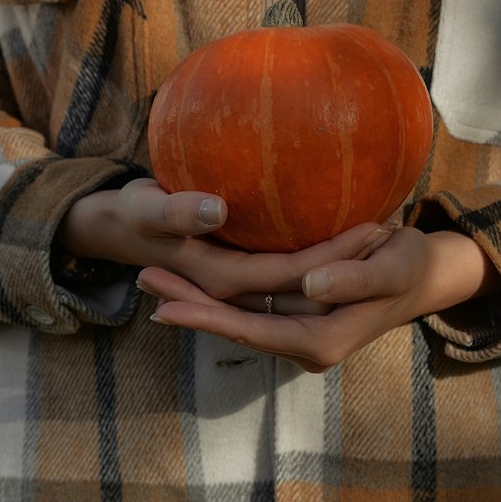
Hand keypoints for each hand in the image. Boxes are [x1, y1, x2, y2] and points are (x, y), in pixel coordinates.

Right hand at [55, 177, 394, 301]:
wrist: (111, 224)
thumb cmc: (128, 212)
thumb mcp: (146, 207)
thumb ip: (178, 210)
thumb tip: (217, 208)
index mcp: (220, 280)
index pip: (289, 275)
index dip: (332, 257)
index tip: (373, 226)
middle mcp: (237, 293)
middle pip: (303, 285)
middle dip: (346, 261)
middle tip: (390, 227)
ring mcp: (241, 289)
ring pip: (300, 285)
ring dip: (335, 259)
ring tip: (382, 230)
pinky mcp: (242, 278)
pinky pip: (287, 275)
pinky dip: (314, 257)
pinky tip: (342, 234)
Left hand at [138, 226, 500, 372]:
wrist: (428, 275)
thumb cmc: (411, 266)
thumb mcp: (390, 267)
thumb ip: (353, 279)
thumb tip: (309, 286)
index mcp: (320, 339)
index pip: (250, 330)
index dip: (207, 318)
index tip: (166, 305)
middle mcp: (303, 343)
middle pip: (234, 327)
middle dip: (188, 305)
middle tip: (142, 279)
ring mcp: (298, 331)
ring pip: (237, 317)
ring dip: (196, 298)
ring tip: (152, 276)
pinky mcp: (297, 315)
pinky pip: (249, 308)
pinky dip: (217, 295)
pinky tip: (190, 278)